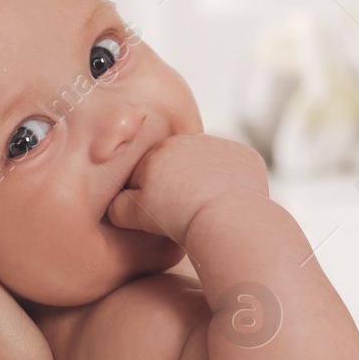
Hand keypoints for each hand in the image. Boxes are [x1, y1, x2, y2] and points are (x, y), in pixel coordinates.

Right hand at [104, 134, 267, 245]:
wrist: (226, 218)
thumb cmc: (180, 219)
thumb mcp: (137, 215)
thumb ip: (118, 206)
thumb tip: (113, 202)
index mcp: (159, 151)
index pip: (147, 171)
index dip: (149, 194)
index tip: (159, 211)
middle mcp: (189, 140)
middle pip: (178, 163)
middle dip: (177, 183)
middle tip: (183, 210)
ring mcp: (220, 146)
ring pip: (206, 163)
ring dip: (204, 179)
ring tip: (206, 207)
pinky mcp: (245, 156)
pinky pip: (234, 167)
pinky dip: (231, 181)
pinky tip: (228, 201)